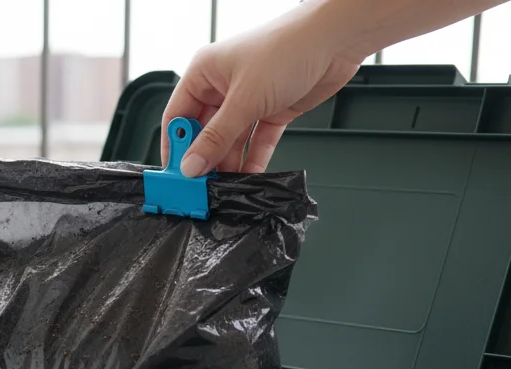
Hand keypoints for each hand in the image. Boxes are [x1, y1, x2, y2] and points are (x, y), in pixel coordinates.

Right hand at [161, 2, 365, 175]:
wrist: (335, 40)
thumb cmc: (286, 49)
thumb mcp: (244, 99)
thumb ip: (217, 137)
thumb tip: (192, 165)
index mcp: (205, 73)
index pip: (178, 115)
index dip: (175, 146)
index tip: (176, 173)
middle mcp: (223, 86)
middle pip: (204, 131)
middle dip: (204, 159)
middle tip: (201, 185)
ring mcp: (249, 99)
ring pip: (231, 140)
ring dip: (228, 162)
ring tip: (225, 186)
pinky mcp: (272, 110)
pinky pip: (256, 141)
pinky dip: (253, 158)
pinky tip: (248, 176)